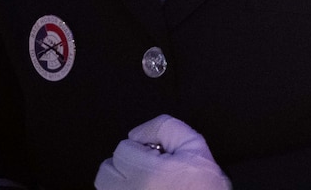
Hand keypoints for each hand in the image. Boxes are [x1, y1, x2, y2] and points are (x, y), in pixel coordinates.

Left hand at [94, 115, 230, 189]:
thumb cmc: (204, 185)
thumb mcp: (193, 144)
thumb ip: (165, 127)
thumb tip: (137, 134)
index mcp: (148, 174)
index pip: (122, 149)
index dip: (142, 146)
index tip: (157, 154)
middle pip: (106, 170)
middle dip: (125, 163)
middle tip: (146, 165)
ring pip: (106, 187)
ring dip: (121, 180)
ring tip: (144, 180)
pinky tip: (145, 189)